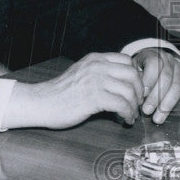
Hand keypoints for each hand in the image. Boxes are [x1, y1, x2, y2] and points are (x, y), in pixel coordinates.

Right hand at [4, 52, 144, 129]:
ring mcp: (96, 81)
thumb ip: (98, 72)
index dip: (135, 76)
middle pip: (133, 75)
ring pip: (130, 91)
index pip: (127, 61)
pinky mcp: (94, 98)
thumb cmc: (58, 93)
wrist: (40, 103)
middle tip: (136, 103)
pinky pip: (122, 105)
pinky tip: (124, 120)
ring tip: (130, 115)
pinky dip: (127, 114)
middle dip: (139, 92)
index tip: (134, 89)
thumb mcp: (80, 73)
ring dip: (134, 106)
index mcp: (94, 59)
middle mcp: (97, 67)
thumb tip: (120, 83)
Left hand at [133, 48, 179, 123]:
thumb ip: (134, 78)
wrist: (151, 62)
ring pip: (178, 85)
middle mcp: (168, 60)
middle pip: (166, 78)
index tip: (142, 94)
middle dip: (156, 97)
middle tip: (146, 111)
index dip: (149, 79)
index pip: (154, 64)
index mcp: (153, 55)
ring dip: (168, 104)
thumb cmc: (138, 70)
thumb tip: (134, 95)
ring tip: (158, 117)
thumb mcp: (132, 70)